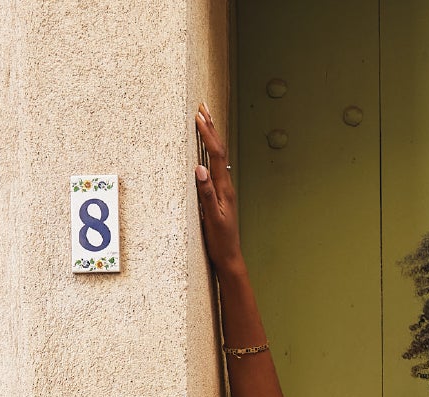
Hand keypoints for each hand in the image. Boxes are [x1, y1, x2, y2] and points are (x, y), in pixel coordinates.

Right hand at [194, 103, 242, 274]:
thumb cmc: (220, 242)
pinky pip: (216, 167)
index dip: (208, 134)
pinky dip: (210, 151)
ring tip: (205, 120)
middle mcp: (226, 186)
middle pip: (219, 151)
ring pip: (218, 157)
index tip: (199, 116)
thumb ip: (206, 194)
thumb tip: (199, 169)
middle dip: (211, 128)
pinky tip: (207, 149)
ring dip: (211, 137)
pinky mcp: (220, 195)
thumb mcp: (211, 219)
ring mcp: (224, 190)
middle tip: (202, 107)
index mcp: (224, 189)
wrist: (229, 258)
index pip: (216, 155)